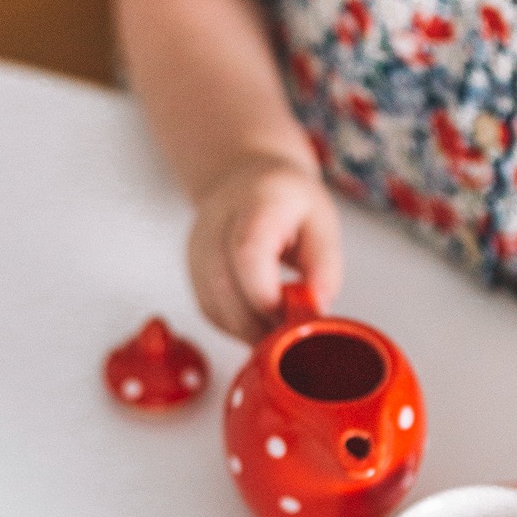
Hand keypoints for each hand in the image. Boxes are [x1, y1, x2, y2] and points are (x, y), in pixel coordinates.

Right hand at [188, 153, 343, 339]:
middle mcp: (216, 222)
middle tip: (291, 336)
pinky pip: (210, 310)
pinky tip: (258, 323)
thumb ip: (323, 266)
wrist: (246, 180)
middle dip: (259, 322)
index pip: (248, 251)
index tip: (291, 317)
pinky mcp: (192, 271)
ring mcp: (198, 247)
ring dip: (247, 329)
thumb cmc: (288, 202)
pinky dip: (235, 326)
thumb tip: (317, 308)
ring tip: (278, 331)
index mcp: (257, 201)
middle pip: (224, 284)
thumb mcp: (322, 222)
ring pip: (213, 303)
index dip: (266, 293)